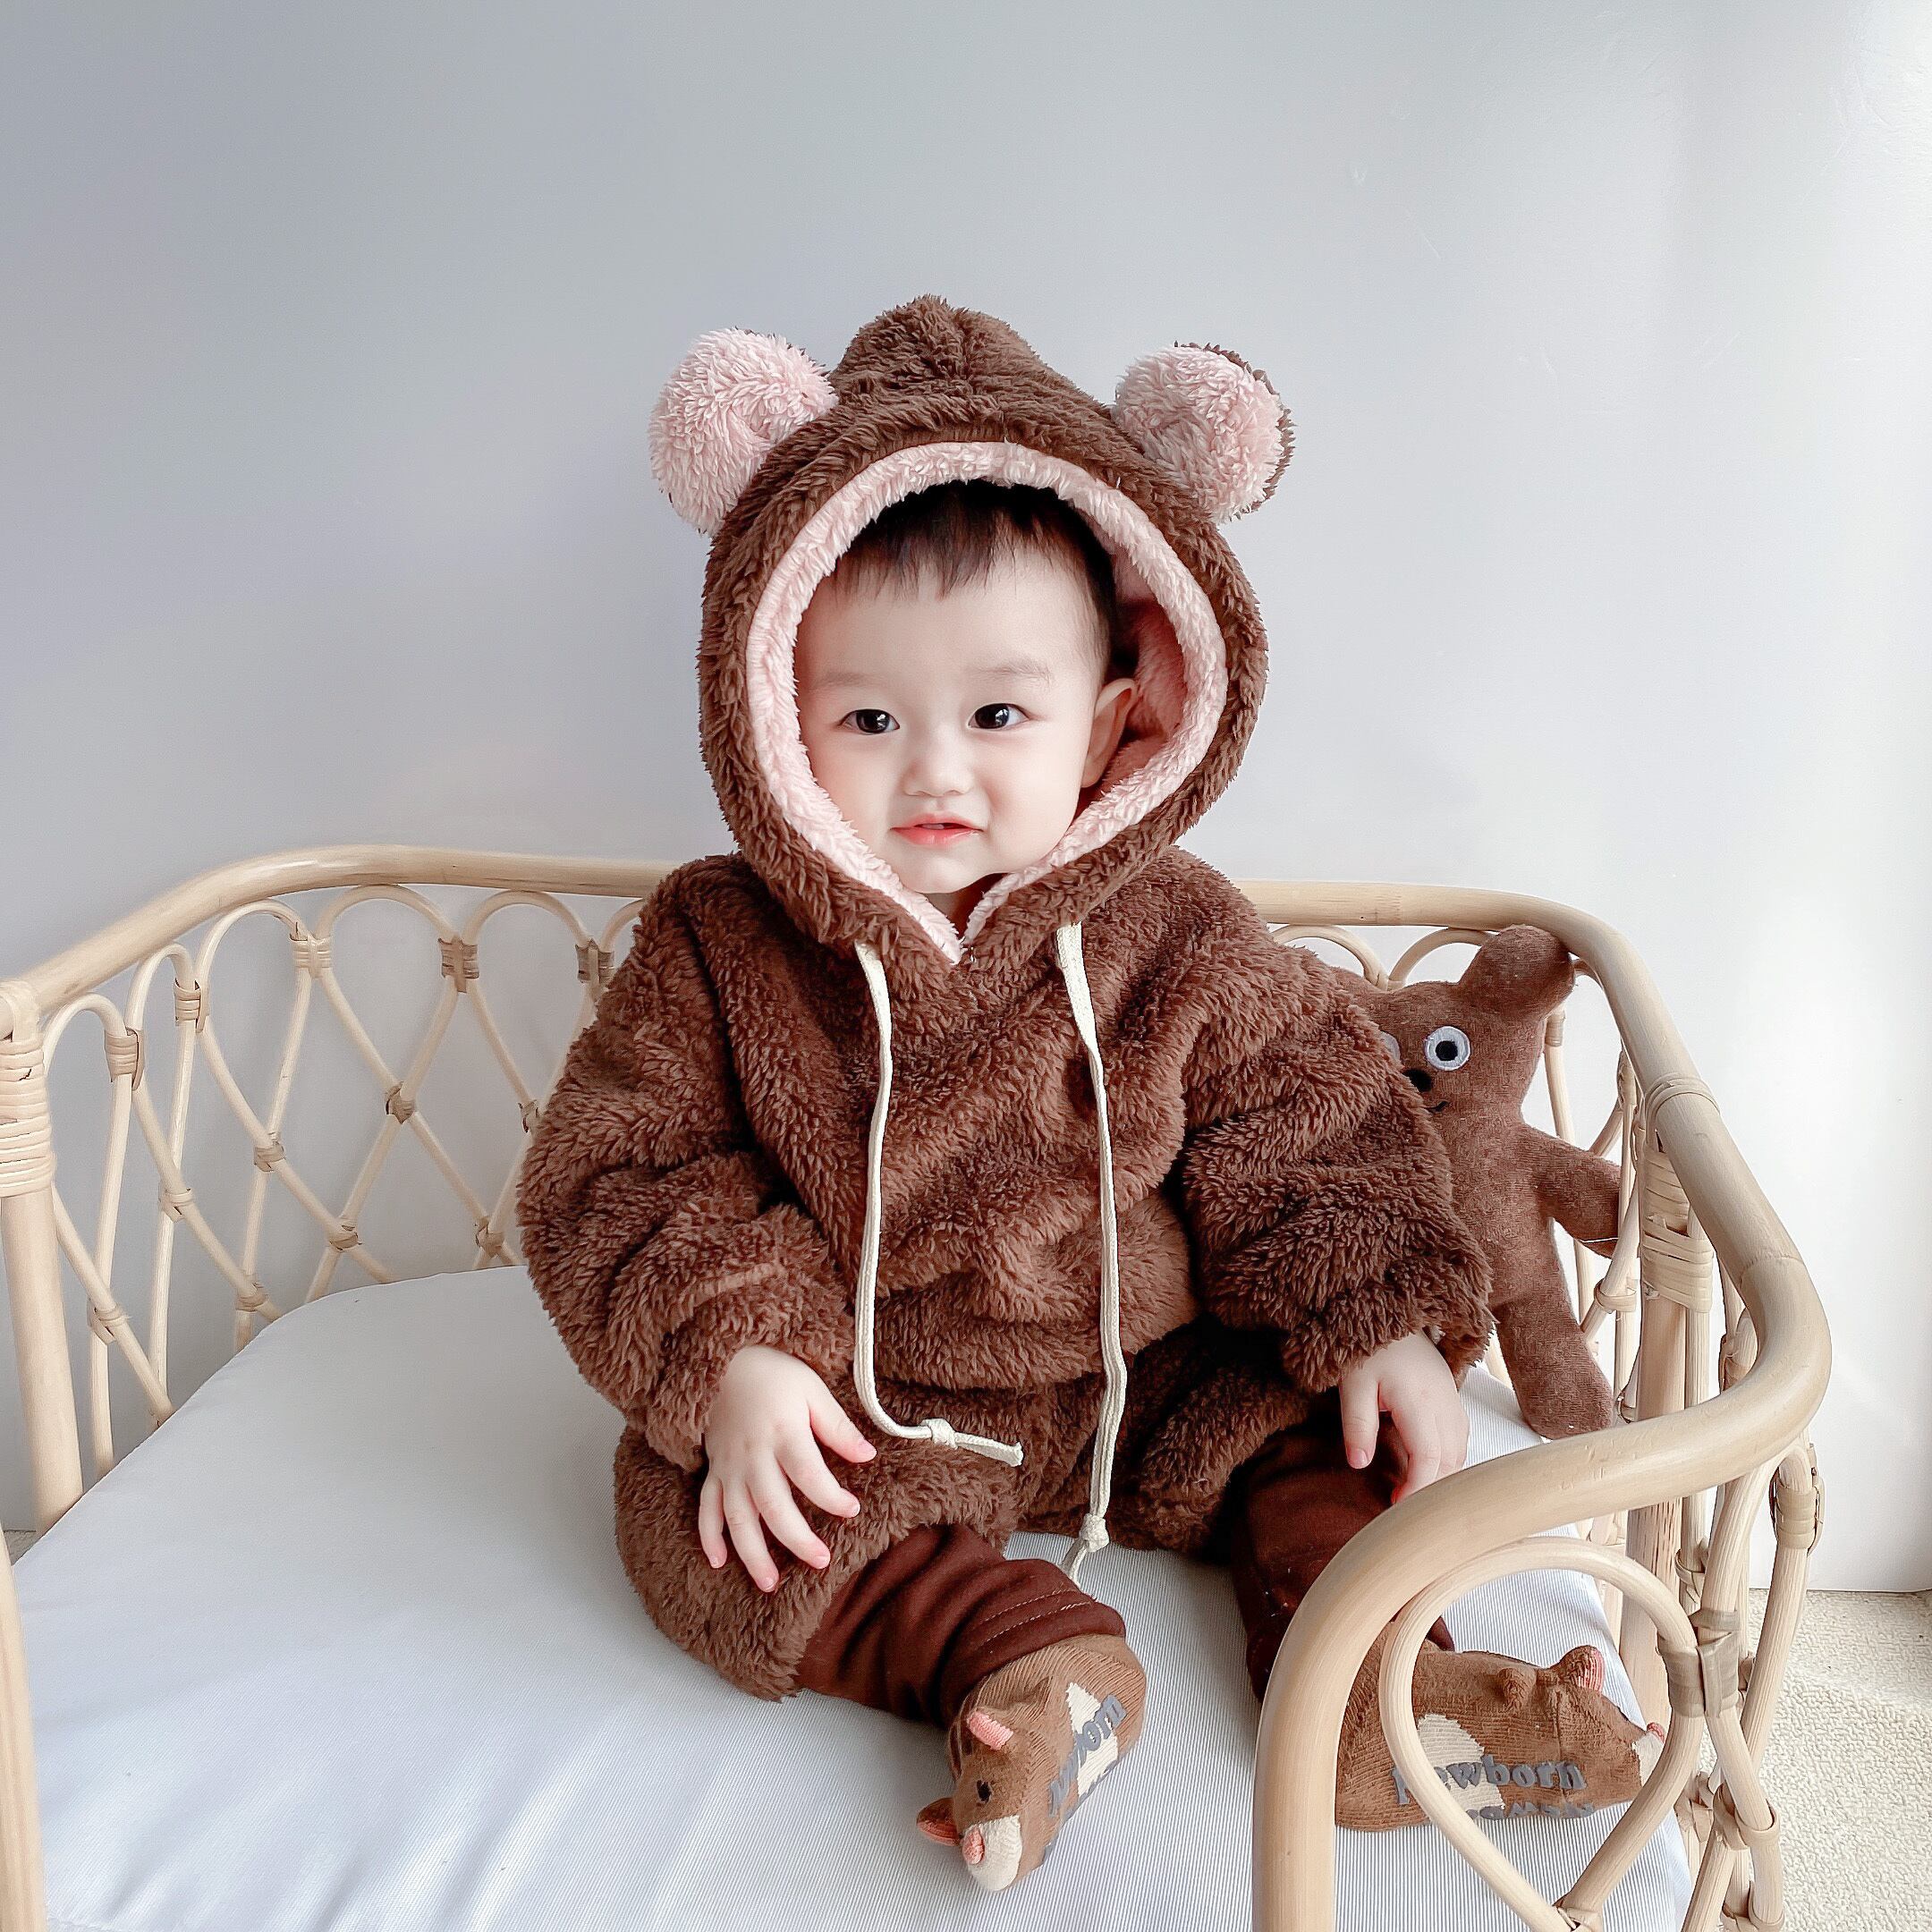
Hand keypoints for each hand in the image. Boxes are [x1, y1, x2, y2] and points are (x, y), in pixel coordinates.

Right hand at [698, 1345, 875, 1591]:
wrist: (724, 1359)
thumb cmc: (774, 1373)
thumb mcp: (813, 1390)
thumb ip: (838, 1426)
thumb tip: (867, 1456)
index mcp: (783, 1432)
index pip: (809, 1474)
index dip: (831, 1497)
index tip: (852, 1509)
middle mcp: (753, 1455)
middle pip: (773, 1506)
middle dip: (797, 1539)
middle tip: (820, 1561)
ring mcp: (729, 1466)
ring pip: (737, 1518)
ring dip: (752, 1553)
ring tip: (770, 1583)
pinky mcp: (714, 1470)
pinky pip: (706, 1507)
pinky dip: (709, 1535)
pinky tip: (718, 1562)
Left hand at [1337, 1331, 1468, 1504]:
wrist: (1391, 1310)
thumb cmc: (1369, 1346)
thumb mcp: (1353, 1382)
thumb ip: (1357, 1423)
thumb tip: (1359, 1464)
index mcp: (1419, 1399)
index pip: (1429, 1458)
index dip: (1417, 1490)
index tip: (1397, 1509)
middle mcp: (1444, 1403)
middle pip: (1450, 1461)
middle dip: (1430, 1491)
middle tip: (1401, 1508)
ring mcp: (1453, 1400)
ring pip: (1459, 1453)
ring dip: (1441, 1477)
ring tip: (1411, 1492)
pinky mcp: (1453, 1399)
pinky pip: (1459, 1439)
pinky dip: (1446, 1460)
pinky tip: (1424, 1468)